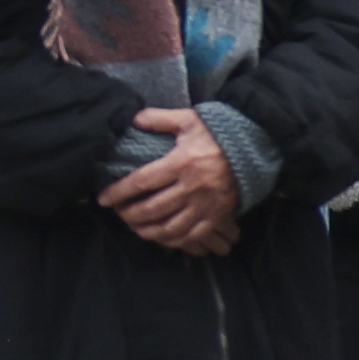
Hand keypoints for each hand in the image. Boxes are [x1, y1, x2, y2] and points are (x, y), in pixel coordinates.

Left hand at [100, 111, 244, 257]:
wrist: (254, 145)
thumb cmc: (217, 132)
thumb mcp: (187, 119)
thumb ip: (158, 119)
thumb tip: (134, 120)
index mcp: (180, 162)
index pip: (142, 181)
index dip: (120, 192)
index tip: (104, 198)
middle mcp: (191, 186)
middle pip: (152, 209)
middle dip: (129, 214)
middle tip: (118, 213)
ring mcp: (205, 204)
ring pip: (170, 227)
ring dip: (147, 231)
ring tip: (134, 227)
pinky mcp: (216, 215)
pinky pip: (192, 235)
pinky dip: (173, 240)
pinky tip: (161, 237)